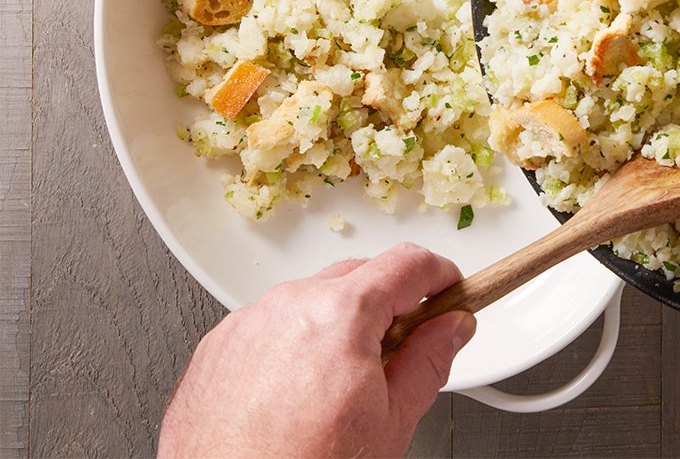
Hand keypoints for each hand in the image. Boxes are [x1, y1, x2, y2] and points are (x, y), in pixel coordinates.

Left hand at [159, 243, 475, 457]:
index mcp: (341, 315)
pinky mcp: (220, 345)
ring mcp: (249, 322)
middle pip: (360, 275)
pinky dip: (295, 343)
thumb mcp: (392, 421)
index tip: (449, 292)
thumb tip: (452, 328)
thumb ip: (431, 360)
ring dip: (339, 323)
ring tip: (343, 385)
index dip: (441, 275)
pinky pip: (273, 323)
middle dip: (389, 304)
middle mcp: (290, 305)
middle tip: (403, 349)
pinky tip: (302, 391)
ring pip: (313, 298)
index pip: (408, 264)